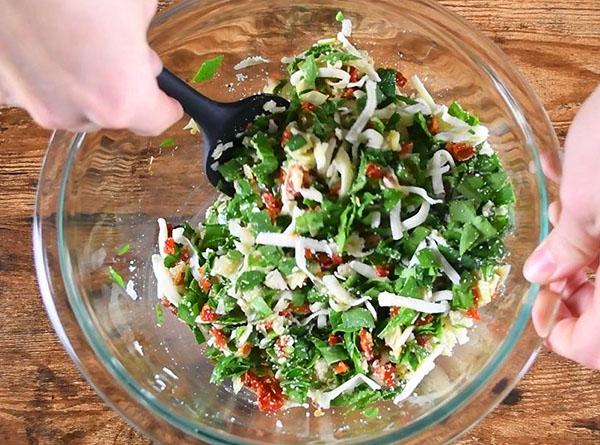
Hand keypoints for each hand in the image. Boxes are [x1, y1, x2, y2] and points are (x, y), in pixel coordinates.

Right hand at [0, 0, 181, 134]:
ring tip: (79, 39)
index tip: (168, 102)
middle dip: (120, 88)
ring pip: (72, 105)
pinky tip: (47, 41)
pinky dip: (46, 74)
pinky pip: (36, 90)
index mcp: (118, 97)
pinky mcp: (3, 87)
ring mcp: (33, 102)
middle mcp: (74, 111)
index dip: (166, 107)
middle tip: (120, 53)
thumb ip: (140, 34)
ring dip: (82, 83)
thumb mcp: (133, 3)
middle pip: (111, 113)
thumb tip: (135, 36)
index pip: (155, 120)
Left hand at [524, 86, 599, 368]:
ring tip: (563, 206)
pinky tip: (571, 181)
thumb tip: (542, 278)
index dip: (559, 334)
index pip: (594, 347)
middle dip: (568, 283)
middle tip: (544, 257)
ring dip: (580, 247)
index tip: (533, 309)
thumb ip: (569, 250)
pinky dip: (595, 221)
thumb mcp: (592, 200)